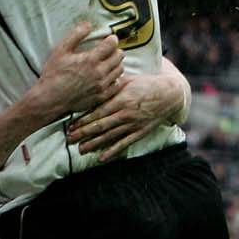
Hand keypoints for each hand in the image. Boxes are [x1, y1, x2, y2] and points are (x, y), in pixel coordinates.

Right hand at [27, 22, 121, 121]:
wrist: (50, 99)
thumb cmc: (53, 74)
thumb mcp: (61, 50)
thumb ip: (75, 35)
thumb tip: (88, 24)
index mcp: (90, 59)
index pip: (112, 44)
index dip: (112, 39)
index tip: (109, 39)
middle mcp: (99, 73)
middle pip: (119, 56)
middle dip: (115, 50)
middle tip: (108, 50)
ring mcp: (102, 86)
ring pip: (120, 70)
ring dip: (116, 64)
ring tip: (107, 62)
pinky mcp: (101, 96)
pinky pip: (116, 84)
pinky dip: (115, 78)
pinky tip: (107, 76)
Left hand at [67, 71, 181, 161]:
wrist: (169, 95)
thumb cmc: (146, 84)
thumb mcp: (129, 80)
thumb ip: (112, 85)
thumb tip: (94, 85)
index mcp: (121, 99)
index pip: (98, 112)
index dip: (84, 120)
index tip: (71, 125)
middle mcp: (126, 114)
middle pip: (101, 126)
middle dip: (84, 133)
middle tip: (70, 139)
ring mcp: (133, 125)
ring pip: (110, 136)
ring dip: (94, 144)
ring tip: (81, 150)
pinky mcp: (139, 132)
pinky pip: (124, 143)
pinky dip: (113, 151)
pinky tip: (102, 158)